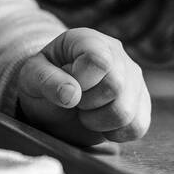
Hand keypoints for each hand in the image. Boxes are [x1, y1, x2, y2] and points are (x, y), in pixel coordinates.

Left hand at [16, 27, 150, 146]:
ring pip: (127, 112)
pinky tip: (102, 125)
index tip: (67, 86)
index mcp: (89, 40)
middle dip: (87, 104)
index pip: (99, 61)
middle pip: (116, 87)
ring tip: (86, 113)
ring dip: (99, 122)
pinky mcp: (142, 103)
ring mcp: (134, 79)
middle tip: (74, 102)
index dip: (81, 81)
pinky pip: (138, 127)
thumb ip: (45, 80)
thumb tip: (71, 94)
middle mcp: (118, 54)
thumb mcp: (31, 77)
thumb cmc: (44, 82)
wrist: (54, 99)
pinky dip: (115, 133)